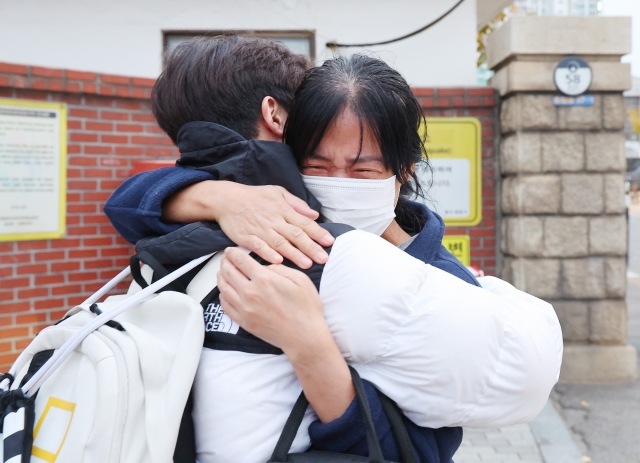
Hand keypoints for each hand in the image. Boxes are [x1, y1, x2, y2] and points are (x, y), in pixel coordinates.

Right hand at [163, 181, 334, 268]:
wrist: (226, 199)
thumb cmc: (254, 196)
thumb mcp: (278, 192)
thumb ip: (297, 204)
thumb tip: (314, 215)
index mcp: (283, 210)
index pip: (304, 223)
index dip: (318, 233)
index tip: (330, 242)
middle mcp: (274, 220)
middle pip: (295, 235)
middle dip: (311, 247)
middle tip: (324, 258)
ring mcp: (260, 229)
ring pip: (280, 243)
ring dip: (294, 254)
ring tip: (307, 264)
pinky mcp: (246, 237)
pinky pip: (258, 246)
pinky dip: (267, 254)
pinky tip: (277, 261)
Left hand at [218, 247, 354, 421]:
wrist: (304, 337)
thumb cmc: (306, 308)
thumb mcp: (299, 279)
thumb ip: (279, 268)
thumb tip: (264, 267)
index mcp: (264, 279)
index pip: (241, 261)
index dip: (233, 253)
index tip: (231, 250)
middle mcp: (250, 293)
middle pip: (228, 272)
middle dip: (225, 262)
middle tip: (225, 259)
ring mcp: (244, 309)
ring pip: (223, 288)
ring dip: (220, 277)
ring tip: (222, 272)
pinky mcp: (243, 321)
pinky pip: (225, 305)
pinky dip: (222, 295)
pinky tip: (225, 291)